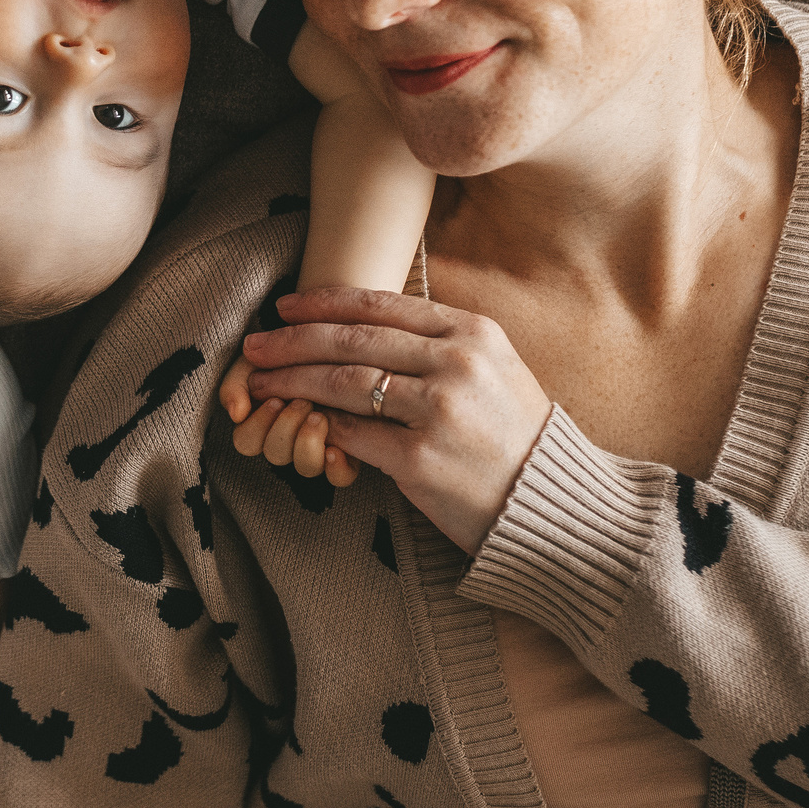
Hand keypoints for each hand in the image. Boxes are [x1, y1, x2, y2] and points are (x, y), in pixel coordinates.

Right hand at [221, 355, 360, 486]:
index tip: (273, 400)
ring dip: (307, 443)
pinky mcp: (352, 451)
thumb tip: (236, 414)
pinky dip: (335, 467)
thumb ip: (236, 383)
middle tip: (301, 402)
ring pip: (305, 467)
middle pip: (275, 454)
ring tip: (320, 417)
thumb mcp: (258, 359)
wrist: (331, 341)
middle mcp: (289, 435)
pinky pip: (340, 477)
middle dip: (284, 429)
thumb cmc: (293, 350)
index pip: (246, 442)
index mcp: (263, 418)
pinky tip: (336, 449)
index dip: (256, 426)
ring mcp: (319, 444)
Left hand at [237, 287, 552, 549]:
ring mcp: (438, 411)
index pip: (381, 305)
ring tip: (260, 381)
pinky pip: (352, 434)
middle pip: (352, 339)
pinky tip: (301, 423)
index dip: (323, 302)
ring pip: (343, 382)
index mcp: (473, 332)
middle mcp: (456, 363)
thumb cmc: (516, 438)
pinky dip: (321, 426)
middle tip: (256, 345)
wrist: (552, 506)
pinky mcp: (420, 459)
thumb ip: (439, 344)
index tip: (286, 306)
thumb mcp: (494, 369)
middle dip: (293, 339)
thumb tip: (364, 325)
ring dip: (292, 380)